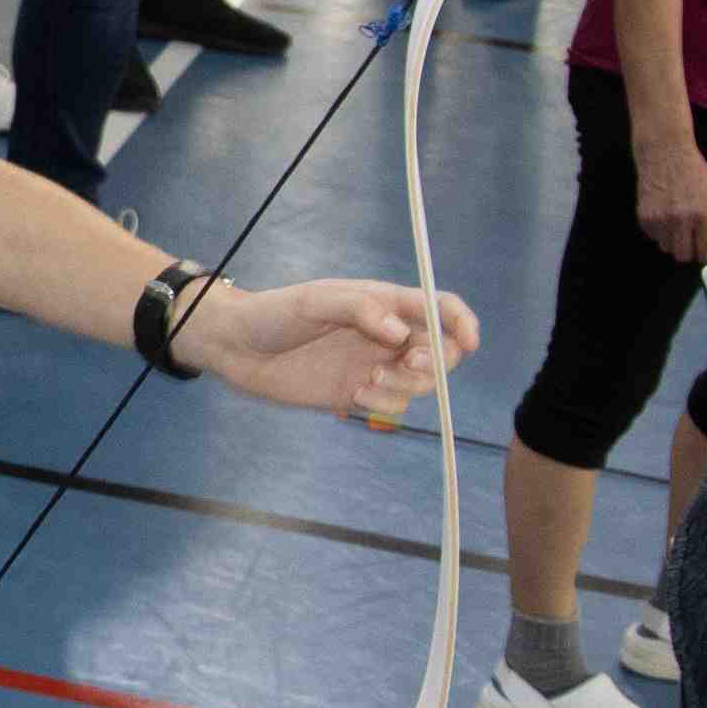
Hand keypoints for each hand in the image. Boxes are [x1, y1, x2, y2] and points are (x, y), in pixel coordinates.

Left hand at [181, 272, 469, 419]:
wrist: (237, 349)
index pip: (439, 308)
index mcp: (384, 302)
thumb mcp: (315, 301)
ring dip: (405, 389)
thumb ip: (360, 309)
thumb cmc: (274, 313)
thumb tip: (398, 332)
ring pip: (420, 384)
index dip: (462, 322)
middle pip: (441, 352)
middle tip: (405, 365)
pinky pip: (391, 407)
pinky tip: (353, 397)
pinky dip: (382, 407)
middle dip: (435, 363)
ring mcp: (374, 366)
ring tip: (366, 384)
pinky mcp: (358, 395)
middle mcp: (387, 335)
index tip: (469, 342)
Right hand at [629, 125, 706, 264]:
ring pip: (667, 248)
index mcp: (704, 215)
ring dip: (673, 239)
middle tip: (690, 235)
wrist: (665, 152)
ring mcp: (661, 220)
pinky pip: (654, 237)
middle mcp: (682, 220)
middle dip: (688, 249)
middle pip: (684, 256)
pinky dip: (660, 230)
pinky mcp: (645, 218)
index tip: (705, 247)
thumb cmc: (694, 173)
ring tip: (676, 218)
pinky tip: (663, 211)